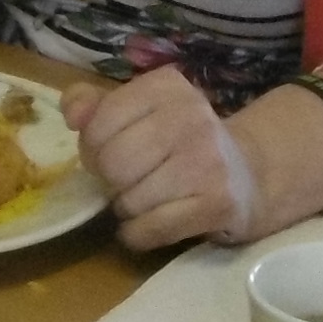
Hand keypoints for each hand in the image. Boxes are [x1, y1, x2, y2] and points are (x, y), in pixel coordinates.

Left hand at [66, 67, 256, 253]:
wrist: (249, 175)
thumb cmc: (181, 142)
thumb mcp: (141, 111)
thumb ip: (96, 106)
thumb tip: (73, 115)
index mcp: (167, 86)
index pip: (98, 124)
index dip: (94, 148)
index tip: (114, 153)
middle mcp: (191, 116)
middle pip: (113, 163)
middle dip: (110, 181)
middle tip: (127, 181)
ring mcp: (207, 160)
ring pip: (129, 200)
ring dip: (127, 209)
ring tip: (146, 200)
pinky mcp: (217, 202)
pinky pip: (151, 229)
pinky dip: (138, 235)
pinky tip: (148, 225)